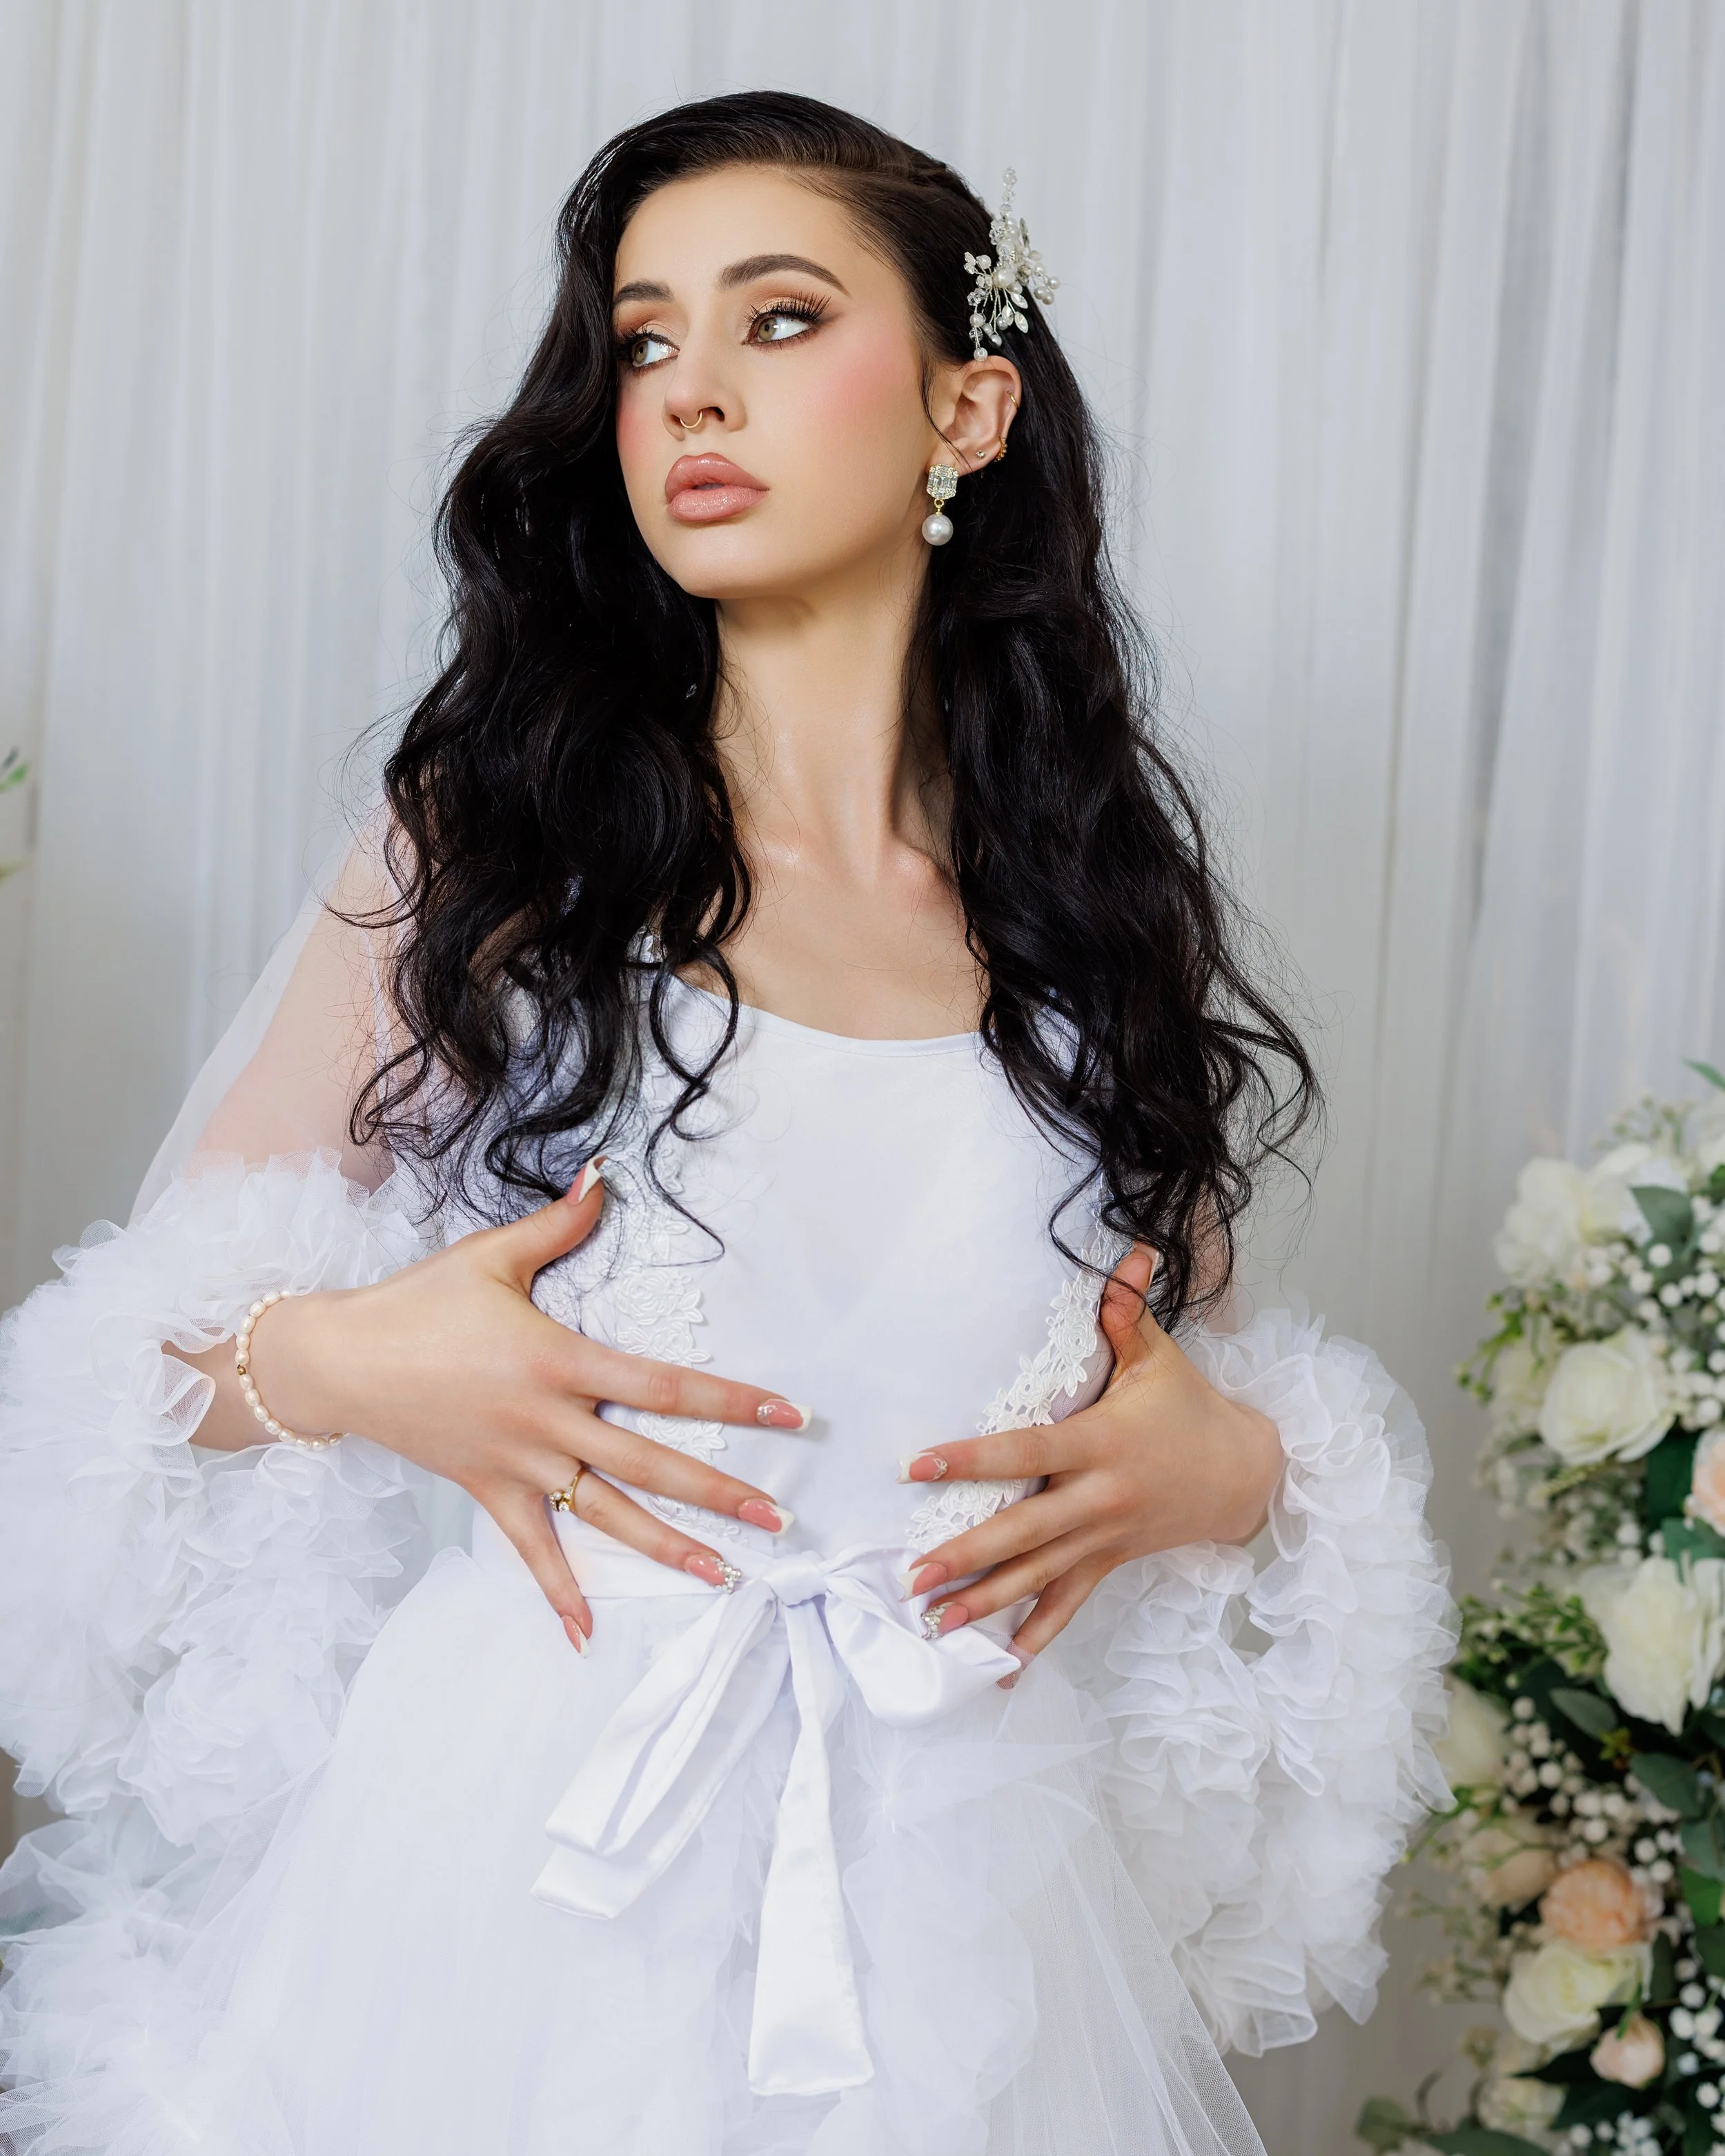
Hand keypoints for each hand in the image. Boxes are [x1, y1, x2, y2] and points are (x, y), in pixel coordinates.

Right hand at [232, 1164, 808, 1650]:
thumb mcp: (492, 1254)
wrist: (339, 1359)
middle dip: (719, 1492)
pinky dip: (558, 1592)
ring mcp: (517, 1464)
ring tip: (725, 1573)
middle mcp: (547, 1421)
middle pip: (649, 1464)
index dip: (731, 1399)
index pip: (664, 1387)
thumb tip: (605, 1175)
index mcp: (559, 1361)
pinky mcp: (486, 1492)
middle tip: (781, 1517)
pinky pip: (529, 1550)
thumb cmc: (418, 1302)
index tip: (788, 1415)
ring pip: (605, 1515)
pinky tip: (587, 1634)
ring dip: (666, 1547)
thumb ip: (559, 1221)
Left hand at [896, 1243, 1282, 1682]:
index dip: (971, 1458)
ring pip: (1037, 1576)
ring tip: (933, 1622)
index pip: (1024, 1451)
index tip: (917, 1466)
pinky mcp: (1110, 1563)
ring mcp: (1104, 1538)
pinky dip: (1037, 1633)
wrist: (1245, 1474)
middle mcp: (1098, 1498)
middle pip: (1024, 1531)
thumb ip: (1126, 1313)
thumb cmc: (1190, 1408)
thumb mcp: (1159, 1359)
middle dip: (967, 1556)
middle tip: (912, 1575)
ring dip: (984, 1601)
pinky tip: (1002, 1664)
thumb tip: (1124, 1252)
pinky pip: (1069, 1604)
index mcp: (1100, 1443)